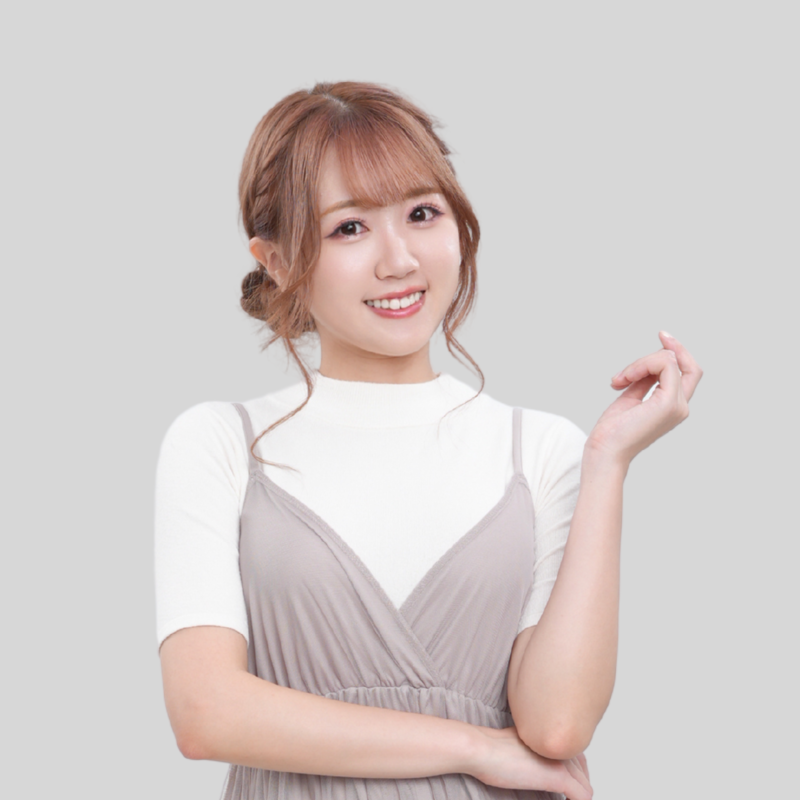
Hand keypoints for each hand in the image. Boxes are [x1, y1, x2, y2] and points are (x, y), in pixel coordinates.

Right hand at [469, 725, 592, 798]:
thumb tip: (535, 766)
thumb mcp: (519, 745)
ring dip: (578, 797)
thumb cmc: (491, 749)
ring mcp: (561, 761)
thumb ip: (534, 752)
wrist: (482, 748)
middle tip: (566, 797)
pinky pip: (583, 797)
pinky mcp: (559, 777)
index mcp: (551, 736)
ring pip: (585, 785)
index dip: (573, 774)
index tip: (566, 788)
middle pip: (583, 771)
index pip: (576, 756)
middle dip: (577, 786)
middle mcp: (560, 746)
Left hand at [587, 331, 702, 466]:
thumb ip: (643, 381)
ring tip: (619, 379)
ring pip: (670, 361)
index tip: (663, 336)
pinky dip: (642, 364)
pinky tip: (624, 378)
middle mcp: (680, 407)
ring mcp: (677, 406)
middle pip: (689, 365)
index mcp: (673, 406)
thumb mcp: (630, 398)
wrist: (605, 451)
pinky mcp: (668, 403)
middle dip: (673, 347)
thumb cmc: (613, 430)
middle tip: (660, 334)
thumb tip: (646, 365)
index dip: (680, 352)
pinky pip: (665, 365)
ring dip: (642, 362)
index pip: (688, 373)